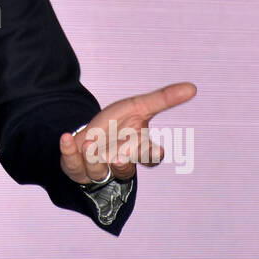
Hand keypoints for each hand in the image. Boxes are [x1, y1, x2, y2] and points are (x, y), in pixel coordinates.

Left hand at [59, 82, 195, 186]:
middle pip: (125, 169)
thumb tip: (193, 87)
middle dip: (124, 162)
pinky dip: (68, 152)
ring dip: (94, 158)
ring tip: (90, 144)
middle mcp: (119, 164)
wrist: (90, 132)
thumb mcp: (139, 107)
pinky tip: (66, 138)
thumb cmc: (118, 123)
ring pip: (99, 171)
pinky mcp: (77, 168)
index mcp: (138, 152)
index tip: (154, 148)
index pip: (150, 158)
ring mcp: (98, 169)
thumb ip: (163, 99)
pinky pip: (72, 164)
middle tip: (120, 155)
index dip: (151, 154)